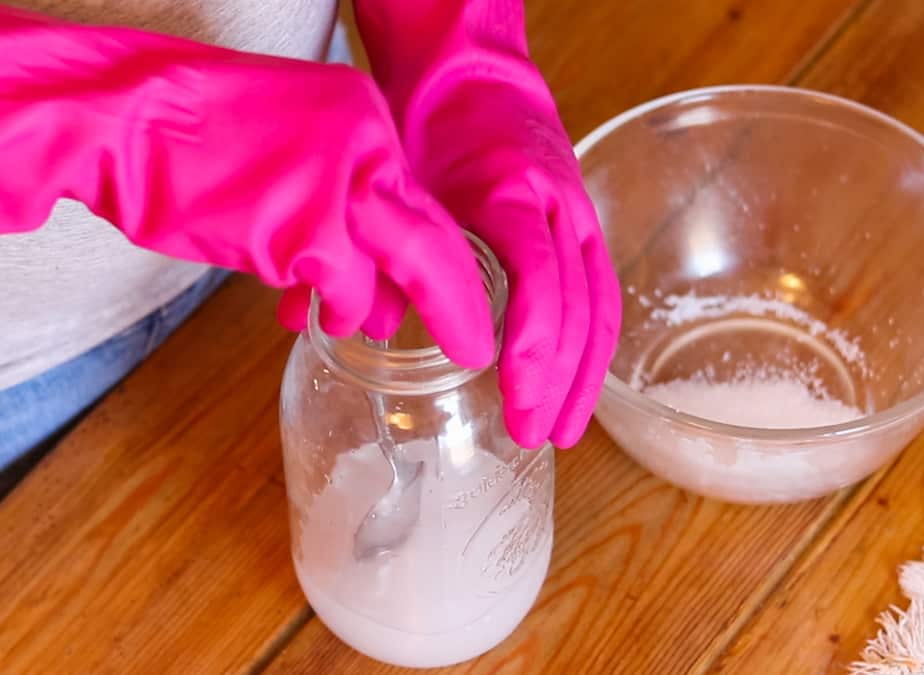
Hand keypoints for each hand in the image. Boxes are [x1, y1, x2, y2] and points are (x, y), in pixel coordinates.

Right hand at [0, 0, 494, 367]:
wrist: (120, 113)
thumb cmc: (187, 140)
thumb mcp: (286, 154)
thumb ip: (335, 207)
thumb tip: (367, 282)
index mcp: (363, 116)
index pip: (420, 199)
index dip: (440, 258)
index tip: (461, 297)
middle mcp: (367, 141)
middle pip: (434, 236)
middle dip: (456, 302)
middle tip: (475, 346)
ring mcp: (342, 182)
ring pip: (395, 267)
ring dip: (381, 309)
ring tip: (375, 331)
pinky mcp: (308, 226)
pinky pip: (344, 289)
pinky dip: (336, 311)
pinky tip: (325, 319)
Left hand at [356, 0, 621, 447]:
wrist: (470, 68)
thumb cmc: (426, 118)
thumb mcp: (392, 178)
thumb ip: (371, 247)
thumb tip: (323, 321)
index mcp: (511, 191)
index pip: (537, 278)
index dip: (530, 344)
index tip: (512, 395)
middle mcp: (558, 206)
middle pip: (577, 305)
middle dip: (557, 379)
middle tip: (531, 436)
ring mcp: (578, 217)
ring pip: (598, 306)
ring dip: (583, 375)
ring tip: (562, 431)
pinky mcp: (581, 227)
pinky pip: (600, 293)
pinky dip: (592, 346)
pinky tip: (577, 386)